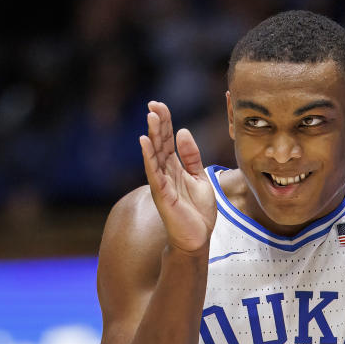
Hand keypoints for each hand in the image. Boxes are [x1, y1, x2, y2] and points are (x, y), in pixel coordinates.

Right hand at [139, 101, 216, 254]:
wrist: (197, 238)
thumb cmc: (197, 211)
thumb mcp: (199, 178)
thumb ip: (192, 156)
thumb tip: (183, 131)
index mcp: (174, 168)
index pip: (167, 140)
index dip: (165, 122)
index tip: (160, 105)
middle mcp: (164, 173)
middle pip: (159, 143)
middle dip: (157, 123)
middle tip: (153, 104)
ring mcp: (161, 183)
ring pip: (155, 154)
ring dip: (152, 135)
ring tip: (151, 117)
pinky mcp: (161, 194)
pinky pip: (154, 173)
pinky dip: (149, 157)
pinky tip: (144, 142)